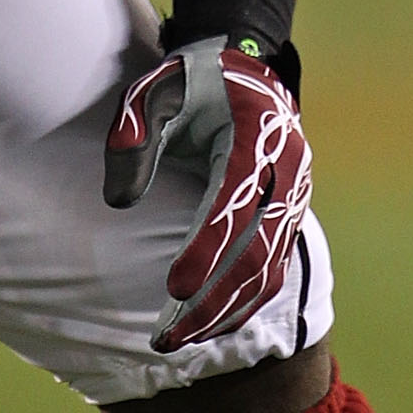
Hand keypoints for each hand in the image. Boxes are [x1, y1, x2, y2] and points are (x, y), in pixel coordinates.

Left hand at [103, 39, 312, 351]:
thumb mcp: (154, 89)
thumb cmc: (192, 81)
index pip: (234, 204)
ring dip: (224, 313)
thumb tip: (119, 201)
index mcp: (255, 138)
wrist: (248, 69)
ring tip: (176, 343)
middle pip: (255, 253)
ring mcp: (292, 199)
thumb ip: (134, 134)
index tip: (176, 289)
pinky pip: (272, 270)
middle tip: (165, 339)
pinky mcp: (288, 218)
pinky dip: (241, 303)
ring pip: (267, 272)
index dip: (207, 250)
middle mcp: (284, 173)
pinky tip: (205, 326)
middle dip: (212, 302)